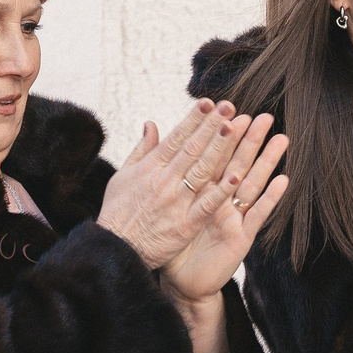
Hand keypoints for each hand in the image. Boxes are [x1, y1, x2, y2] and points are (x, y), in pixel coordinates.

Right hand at [98, 102, 249, 269]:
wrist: (115, 250)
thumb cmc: (118, 213)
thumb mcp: (123, 176)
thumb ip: (141, 150)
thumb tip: (151, 123)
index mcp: (150, 168)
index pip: (176, 138)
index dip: (193, 119)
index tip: (208, 102)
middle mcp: (164, 181)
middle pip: (192, 149)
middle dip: (211, 126)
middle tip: (229, 107)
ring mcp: (176, 202)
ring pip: (202, 170)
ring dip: (219, 148)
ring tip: (234, 128)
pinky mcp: (186, 224)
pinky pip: (207, 204)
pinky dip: (221, 190)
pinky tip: (237, 175)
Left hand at [162, 115, 291, 302]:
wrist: (181, 282)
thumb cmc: (173, 244)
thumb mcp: (165, 208)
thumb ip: (163, 176)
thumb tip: (153, 144)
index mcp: (203, 192)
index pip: (213, 157)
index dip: (221, 135)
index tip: (231, 109)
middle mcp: (222, 202)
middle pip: (237, 165)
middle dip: (250, 141)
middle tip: (264, 116)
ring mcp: (234, 218)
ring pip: (252, 185)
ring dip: (267, 163)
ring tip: (281, 139)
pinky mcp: (241, 237)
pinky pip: (256, 215)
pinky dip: (270, 198)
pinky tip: (283, 180)